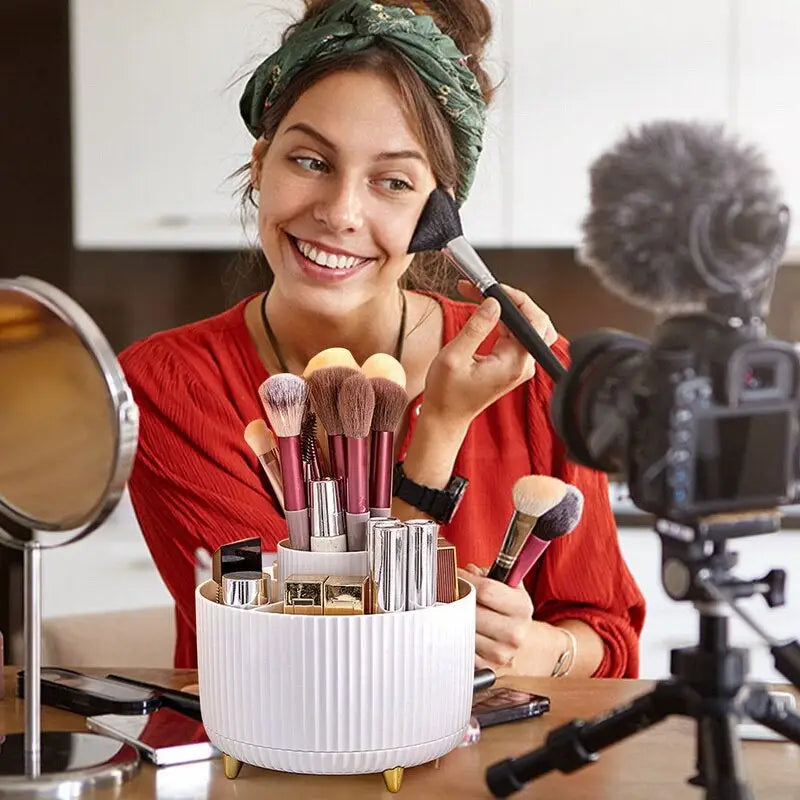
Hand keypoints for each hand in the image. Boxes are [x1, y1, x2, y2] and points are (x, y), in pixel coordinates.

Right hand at [422, 281, 556, 424]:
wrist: (445, 417)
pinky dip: (500, 319)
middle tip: (483, 290)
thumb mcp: (454, 357)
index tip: (492, 290)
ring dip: (504, 307)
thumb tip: (493, 303)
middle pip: (533, 319)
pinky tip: (482, 311)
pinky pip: (513, 333)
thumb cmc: (446, 394)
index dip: (516, 299)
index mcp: (514, 363)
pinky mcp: (511, 362)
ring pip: (523, 324)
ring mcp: (518, 364)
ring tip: (477, 295)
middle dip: (510, 300)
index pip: (534, 320)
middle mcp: (522, 364)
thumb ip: (476, 327)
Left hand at [460, 564, 537, 672]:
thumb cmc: (509, 608)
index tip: (456, 575)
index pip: (486, 590)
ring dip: (454, 621)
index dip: (466, 580)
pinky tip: (460, 631)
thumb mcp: (506, 585)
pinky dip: (456, 639)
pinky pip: (462, 649)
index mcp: (521, 607)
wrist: (522, 639)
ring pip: (463, 631)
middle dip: (457, 600)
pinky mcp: (488, 667)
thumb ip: (486, 574)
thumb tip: (466, 572)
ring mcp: (502, 653)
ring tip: (455, 613)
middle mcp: (515, 633)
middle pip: (472, 612)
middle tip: (451, 594)